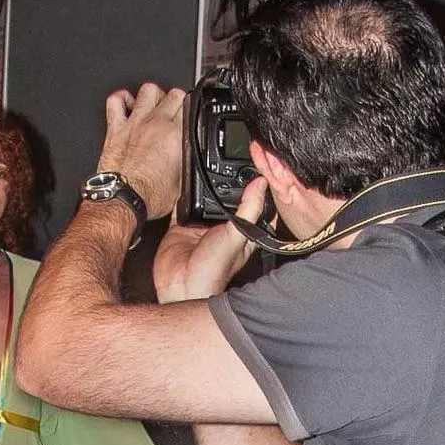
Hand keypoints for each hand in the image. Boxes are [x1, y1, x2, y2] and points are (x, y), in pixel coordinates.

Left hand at [96, 83, 186, 218]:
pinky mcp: (116, 128)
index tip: (189, 117)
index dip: (191, 111)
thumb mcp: (181, 182)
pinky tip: (128, 105)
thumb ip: (186, 163)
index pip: (190, 106)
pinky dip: (122, 99)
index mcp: (176, 135)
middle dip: (176, 102)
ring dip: (153, 96)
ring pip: (148, 90)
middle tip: (174, 114)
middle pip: (173, 95)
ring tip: (154, 106)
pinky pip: (116, 100)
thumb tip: (189, 159)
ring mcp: (135, 123)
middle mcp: (156, 123)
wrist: (123, 200)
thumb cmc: (148, 196)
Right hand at [153, 175, 270, 302]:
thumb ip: (249, 208)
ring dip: (205, 186)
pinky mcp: (181, 228)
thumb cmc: (214, 270)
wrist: (181, 284)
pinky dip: (181, 193)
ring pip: (206, 199)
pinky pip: (181, 205)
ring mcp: (201, 228)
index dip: (261, 191)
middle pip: (229, 200)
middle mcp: (223, 229)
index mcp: (243, 233)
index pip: (257, 207)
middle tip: (234, 160)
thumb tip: (261, 183)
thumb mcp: (237, 235)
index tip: (263, 170)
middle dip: (230, 184)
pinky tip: (183, 181)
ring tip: (209, 163)